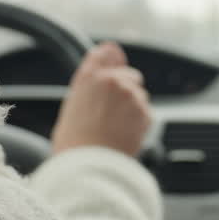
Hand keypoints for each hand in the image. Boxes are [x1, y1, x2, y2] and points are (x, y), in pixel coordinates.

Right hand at [50, 42, 150, 156]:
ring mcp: (130, 95)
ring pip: (139, 95)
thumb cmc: (73, 143)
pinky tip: (124, 135)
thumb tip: (99, 77)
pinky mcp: (144, 111)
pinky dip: (139, 122)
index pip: (106, 53)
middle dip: (126, 89)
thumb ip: (88, 87)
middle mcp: (111, 81)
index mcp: (88, 77)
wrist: (88, 166)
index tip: (117, 57)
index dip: (113, 55)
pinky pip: (146, 113)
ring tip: (115, 128)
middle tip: (113, 111)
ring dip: (133, 107)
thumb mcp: (72, 107)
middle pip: (129, 75)